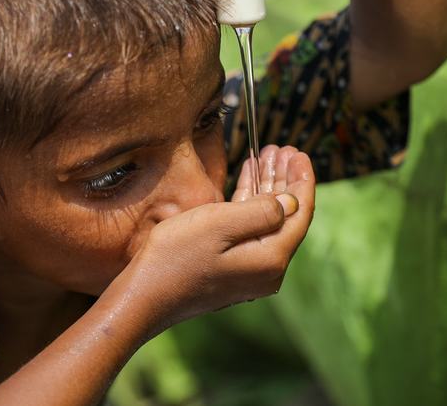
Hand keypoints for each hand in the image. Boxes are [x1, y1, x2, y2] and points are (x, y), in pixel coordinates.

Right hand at [117, 145, 315, 335]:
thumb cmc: (176, 258)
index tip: (301, 154)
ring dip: (268, 188)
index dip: (302, 180)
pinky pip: (250, 231)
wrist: (143, 296)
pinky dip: (251, 204)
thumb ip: (261, 212)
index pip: (300, 214)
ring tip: (268, 157)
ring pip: (268, 221)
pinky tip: (249, 182)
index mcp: (270, 259)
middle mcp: (267, 270)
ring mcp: (249, 271)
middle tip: (286, 150)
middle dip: (286, 180)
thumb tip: (290, 203)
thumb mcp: (218, 224)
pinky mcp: (232, 269)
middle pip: (287, 217)